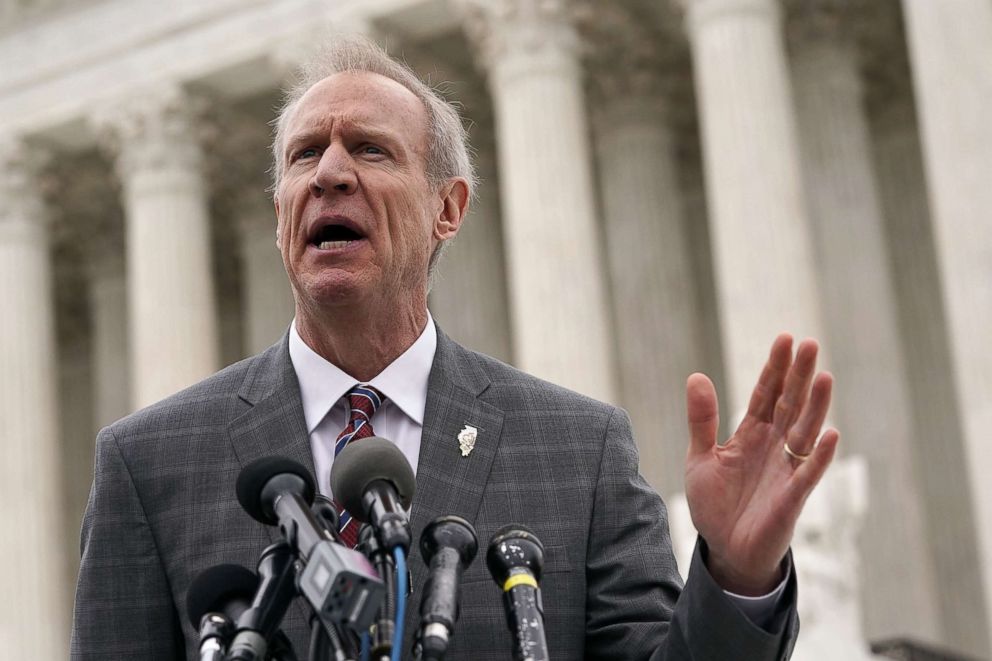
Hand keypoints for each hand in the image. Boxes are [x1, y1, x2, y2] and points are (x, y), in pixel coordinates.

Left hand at [683, 334, 838, 594]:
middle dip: (799, 376)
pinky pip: (809, 473)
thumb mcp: (701, 457)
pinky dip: (820, 456)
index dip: (775, 368)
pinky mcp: (791, 497)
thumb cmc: (716, 504)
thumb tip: (695, 376)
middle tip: (810, 343)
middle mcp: (773, 446)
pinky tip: (831, 434)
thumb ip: (702, 420)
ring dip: (815, 406)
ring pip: (805, 431)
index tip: (785, 339)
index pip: (766, 394)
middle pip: (790, 404)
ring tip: (824, 376)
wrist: (725, 549)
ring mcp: (785, 469)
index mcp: (751, 434)